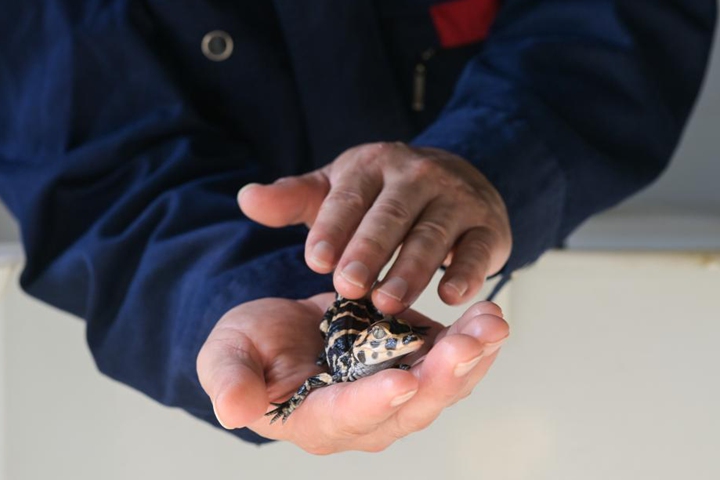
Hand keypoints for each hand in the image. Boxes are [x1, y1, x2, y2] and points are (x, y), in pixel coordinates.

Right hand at [196, 294, 508, 453]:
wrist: (281, 335)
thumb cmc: (249, 348)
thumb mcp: (226, 356)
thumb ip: (230, 381)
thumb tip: (233, 410)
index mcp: (313, 418)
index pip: (344, 417)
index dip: (371, 403)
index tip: (399, 382)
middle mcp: (362, 417)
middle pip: (407, 408)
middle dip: (442, 377)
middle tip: (469, 343)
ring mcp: (392, 395)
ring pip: (438, 386)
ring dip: (469, 357)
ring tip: (492, 323)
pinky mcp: (412, 366)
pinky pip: (449, 364)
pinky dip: (473, 342)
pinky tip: (490, 316)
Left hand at [237, 142, 511, 313]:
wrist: (455, 177)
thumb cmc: (383, 193)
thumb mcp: (337, 188)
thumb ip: (293, 199)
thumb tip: (245, 198)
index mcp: (374, 165)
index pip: (350, 195)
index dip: (333, 226)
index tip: (315, 261)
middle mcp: (418, 176)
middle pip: (391, 214)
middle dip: (369, 250)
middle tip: (348, 287)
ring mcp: (457, 199)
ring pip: (432, 234)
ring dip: (411, 269)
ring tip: (388, 302)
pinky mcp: (488, 225)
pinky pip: (478, 249)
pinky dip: (468, 272)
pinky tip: (451, 297)